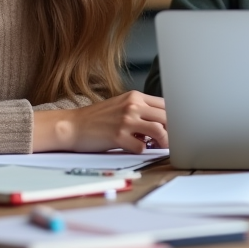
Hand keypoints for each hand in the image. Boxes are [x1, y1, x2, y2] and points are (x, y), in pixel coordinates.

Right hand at [33, 91, 166, 153]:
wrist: (73, 125)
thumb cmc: (97, 118)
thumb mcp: (121, 105)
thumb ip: (141, 110)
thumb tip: (163, 122)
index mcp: (135, 97)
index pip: (165, 105)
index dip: (173, 117)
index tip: (175, 127)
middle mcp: (132, 106)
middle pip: (166, 117)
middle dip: (173, 131)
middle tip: (171, 140)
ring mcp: (126, 121)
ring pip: (159, 131)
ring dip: (163, 142)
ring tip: (160, 147)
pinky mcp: (118, 137)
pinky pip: (141, 147)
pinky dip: (142, 150)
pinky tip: (136, 148)